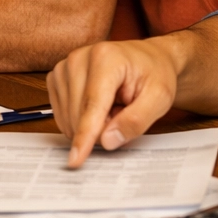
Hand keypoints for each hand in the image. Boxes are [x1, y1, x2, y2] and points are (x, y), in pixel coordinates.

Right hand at [50, 37, 183, 167]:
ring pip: (68, 117)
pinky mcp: (57, 77)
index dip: (85, 135)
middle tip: (124, 111)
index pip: (92, 105)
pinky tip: (97, 107)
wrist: (147, 58)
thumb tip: (107, 141)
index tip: (76, 160)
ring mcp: (64, 67)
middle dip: (100, 128)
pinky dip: (80, 119)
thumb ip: (136, 120)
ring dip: (91, 124)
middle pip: (78, 114)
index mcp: (105, 58)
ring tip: (113, 106)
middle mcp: (79, 58)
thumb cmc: (154, 74)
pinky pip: (62, 114)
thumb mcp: (160, 98)